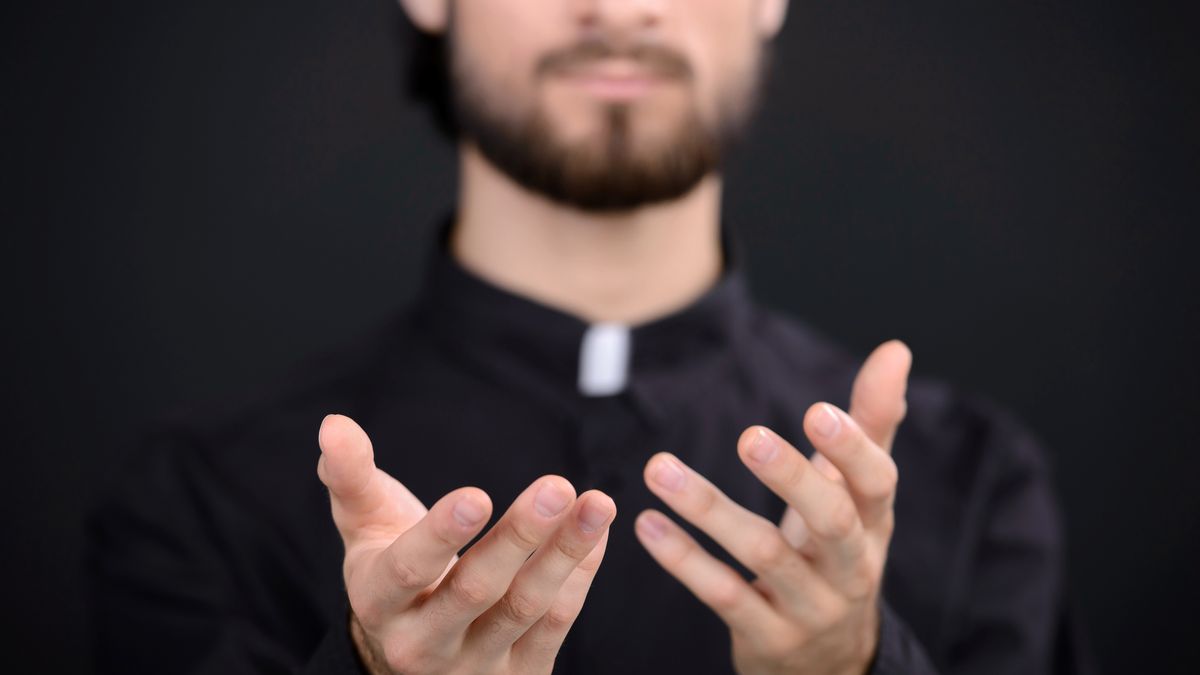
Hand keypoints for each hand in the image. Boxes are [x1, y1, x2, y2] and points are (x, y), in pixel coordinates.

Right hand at [317, 414, 615, 674]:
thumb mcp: (364, 526)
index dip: (441, 534)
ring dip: (566, 553)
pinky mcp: (518, 674)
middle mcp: (423, 644)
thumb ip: (350, 476)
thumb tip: (334, 424)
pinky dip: (580, 575)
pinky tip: (596, 530)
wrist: (410, 652)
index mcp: (379, 601)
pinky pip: (555, 625)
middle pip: (477, 590)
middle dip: (520, 536)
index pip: (408, 570)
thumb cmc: (390, 570)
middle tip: (558, 486)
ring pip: (527, 608)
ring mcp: (474, 666)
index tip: (477, 495)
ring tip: (597, 503)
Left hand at [634, 340, 911, 674]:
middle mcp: (850, 568)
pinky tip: (647, 523)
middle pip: (831, 522)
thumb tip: (895, 348)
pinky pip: (722, 595)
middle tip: (748, 437)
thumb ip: (871, 422)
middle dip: (791, 478)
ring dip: (708, 510)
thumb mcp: (860, 496)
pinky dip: (683, 560)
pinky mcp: (766, 636)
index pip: (877, 485)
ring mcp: (809, 607)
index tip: (818, 410)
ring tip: (659, 468)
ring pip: (763, 557)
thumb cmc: (838, 551)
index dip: (852, 450)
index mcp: (873, 525)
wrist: (831, 661)